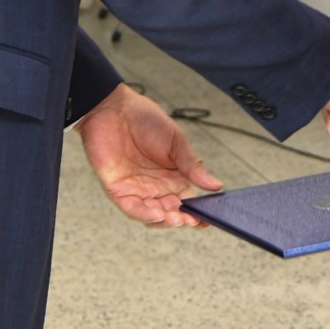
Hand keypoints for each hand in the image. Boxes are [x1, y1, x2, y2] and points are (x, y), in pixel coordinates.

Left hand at [76, 83, 222, 227]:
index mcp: (173, 175)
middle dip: (183, 219)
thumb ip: (193, 166)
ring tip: (178, 219)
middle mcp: (156, 186)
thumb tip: (216, 185)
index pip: (188, 200)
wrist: (113, 108)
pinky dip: (145, 214)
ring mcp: (137, 189)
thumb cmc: (144, 119)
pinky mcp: (118, 190)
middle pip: (172, 211)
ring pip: (153, 214)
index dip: (198, 211)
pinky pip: (132, 208)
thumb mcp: (176, 141)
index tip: (209, 218)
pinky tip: (159, 214)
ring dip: (166, 220)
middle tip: (194, 220)